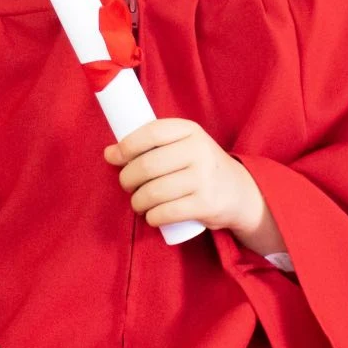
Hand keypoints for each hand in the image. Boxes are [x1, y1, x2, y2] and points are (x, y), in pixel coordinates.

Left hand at [102, 118, 260, 233]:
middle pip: (148, 165)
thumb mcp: (184, 145)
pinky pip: (167, 212)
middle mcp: (199, 151)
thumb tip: (109, 153)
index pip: (151, 132)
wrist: (239, 192)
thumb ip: (152, 145)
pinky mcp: (206, 204)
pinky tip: (151, 216)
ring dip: (137, 202)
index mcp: (190, 131)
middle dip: (128, 179)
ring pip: (154, 192)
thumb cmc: (200, 166)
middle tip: (127, 185)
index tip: (114, 156)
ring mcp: (203, 178)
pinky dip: (152, 217)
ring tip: (138, 203)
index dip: (127, 145)